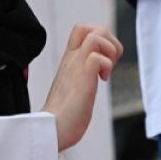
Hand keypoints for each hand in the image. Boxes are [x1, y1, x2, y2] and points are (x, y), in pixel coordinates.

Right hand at [42, 25, 123, 151]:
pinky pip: (97, 58)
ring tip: (105, 72)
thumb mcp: (72, 89)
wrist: (50, 131)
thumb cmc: (61, 117)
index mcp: (69, 61)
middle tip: (109, 64)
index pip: (82, 30)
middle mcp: (72, 59)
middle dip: (110, 42)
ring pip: (97, 36)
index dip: (100, 38)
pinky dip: (106, 66)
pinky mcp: (82, 79)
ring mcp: (76, 67)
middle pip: (93, 28)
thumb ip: (79, 79)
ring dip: (110, 51)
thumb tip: (90, 82)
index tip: (103, 60)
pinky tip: (101, 81)